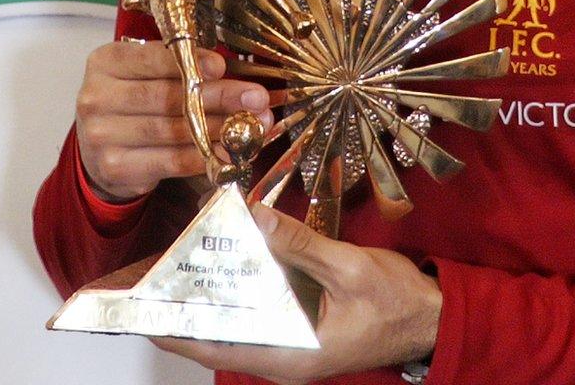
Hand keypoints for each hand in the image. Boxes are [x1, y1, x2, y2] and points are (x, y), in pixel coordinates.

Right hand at [75, 40, 271, 202]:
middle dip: (218, 97)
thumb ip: (175, 68)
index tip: (222, 66)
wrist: (97, 150)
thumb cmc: (129, 103)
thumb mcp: (142, 74)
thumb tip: (223, 71)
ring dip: (218, 128)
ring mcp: (103, 135)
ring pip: (173, 130)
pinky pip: (170, 161)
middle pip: (167, 96)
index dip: (190, 62)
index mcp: (105, 63)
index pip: (151, 58)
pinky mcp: (116, 167)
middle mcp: (97, 98)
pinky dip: (203, 157)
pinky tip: (228, 152)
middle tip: (255, 98)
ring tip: (250, 125)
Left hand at [152, 206, 441, 384]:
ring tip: (178, 265)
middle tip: (152, 274)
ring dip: (209, 298)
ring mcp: (291, 347)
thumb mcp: (350, 268)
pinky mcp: (300, 330)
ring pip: (235, 326)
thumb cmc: (398, 302)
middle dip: (185, 308)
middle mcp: (283, 358)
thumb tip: (255, 217)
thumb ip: (301, 244)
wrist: (434, 317)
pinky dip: (237, 292)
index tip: (140, 308)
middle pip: (218, 337)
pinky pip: (257, 315)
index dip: (175, 327)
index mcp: (290, 355)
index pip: (215, 346)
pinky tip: (225, 264)